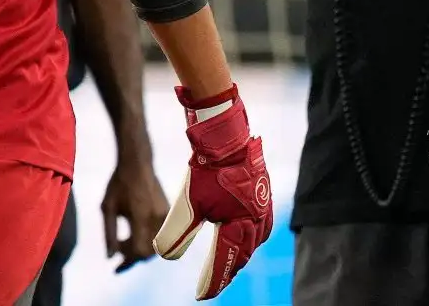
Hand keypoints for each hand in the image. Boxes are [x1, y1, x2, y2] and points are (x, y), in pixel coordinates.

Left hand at [102, 152, 168, 272]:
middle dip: (133, 257)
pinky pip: (161, 235)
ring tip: (126, 243)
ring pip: (157, 246)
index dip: (127, 261)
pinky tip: (136, 234)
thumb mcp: (107, 208)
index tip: (116, 262)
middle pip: (149, 252)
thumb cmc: (118, 184)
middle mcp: (156, 218)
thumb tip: (111, 257)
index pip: (139, 251)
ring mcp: (165, 215)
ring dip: (142, 249)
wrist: (137, 163)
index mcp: (140, 216)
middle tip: (118, 254)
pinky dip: (149, 240)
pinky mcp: (168, 212)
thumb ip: (109, 234)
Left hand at [153, 85, 272, 299]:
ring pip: (254, 243)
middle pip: (242, 256)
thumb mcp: (186, 203)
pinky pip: (261, 227)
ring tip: (227, 266)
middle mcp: (256, 220)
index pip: (224, 262)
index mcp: (238, 224)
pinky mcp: (264, 197)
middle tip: (212, 286)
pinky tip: (243, 237)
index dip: (212, 281)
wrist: (225, 138)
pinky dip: (251, 238)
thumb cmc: (206, 169)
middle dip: (227, 272)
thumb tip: (165, 255)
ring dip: (240, 256)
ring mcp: (263, 208)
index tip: (201, 295)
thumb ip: (176, 232)